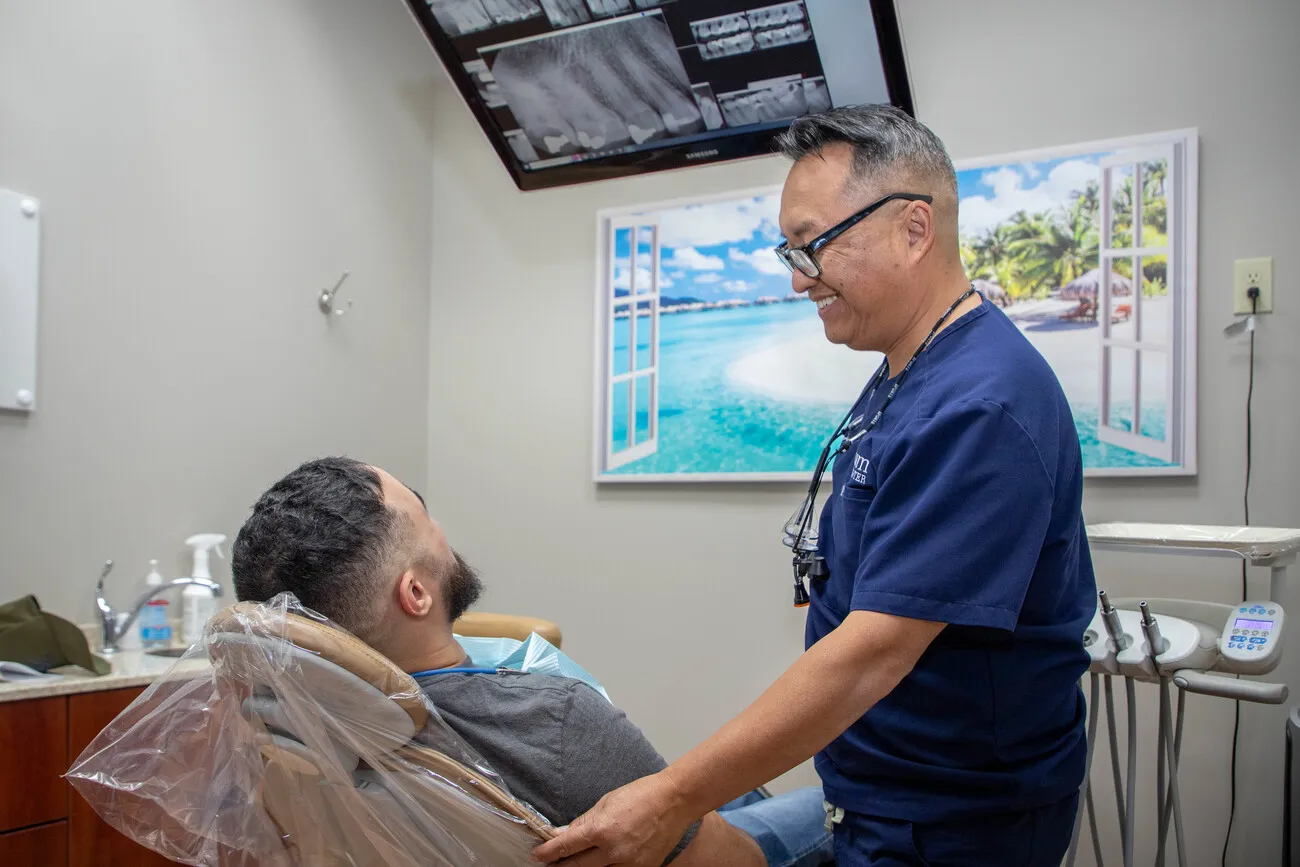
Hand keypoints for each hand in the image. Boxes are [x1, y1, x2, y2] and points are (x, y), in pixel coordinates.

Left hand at [531, 771, 695, 865]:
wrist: (675, 801)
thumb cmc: (641, 794)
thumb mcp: (606, 802)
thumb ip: (583, 822)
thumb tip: (563, 835)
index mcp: (601, 829)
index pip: (565, 847)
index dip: (548, 852)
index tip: (537, 855)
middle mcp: (612, 851)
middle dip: (560, 866)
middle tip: (550, 864)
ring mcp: (628, 864)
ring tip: (574, 864)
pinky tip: (603, 862)